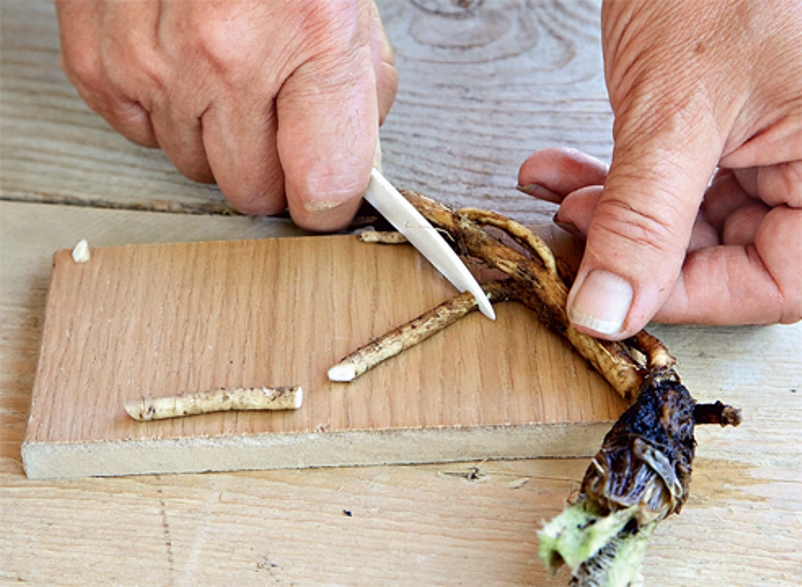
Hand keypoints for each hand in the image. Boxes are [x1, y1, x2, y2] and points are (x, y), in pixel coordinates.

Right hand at [55, 0, 397, 230]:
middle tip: (279, 129)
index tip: (327, 199)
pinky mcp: (100, 61)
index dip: (329, 204)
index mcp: (307, 35)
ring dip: (217, 139)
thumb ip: (359, 93)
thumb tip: (353, 163)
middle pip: (252, 191)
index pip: (323, 187)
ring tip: (228, 79)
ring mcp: (151, 62)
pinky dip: (165, 115)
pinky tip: (183, 71)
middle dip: (273, 172)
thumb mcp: (351, 9)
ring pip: (194, 168)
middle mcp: (223, 56)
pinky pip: (141, 135)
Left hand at [518, 0, 801, 338]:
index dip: (690, 296)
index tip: (613, 296)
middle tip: (578, 231)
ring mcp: (781, 143)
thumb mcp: (676, 110)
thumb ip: (644, 222)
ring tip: (560, 190)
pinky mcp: (736, 126)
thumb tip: (609, 312)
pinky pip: (679, 180)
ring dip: (616, 212)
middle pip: (734, 254)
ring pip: (694, 220)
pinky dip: (618, 180)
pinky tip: (565, 169)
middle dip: (637, 246)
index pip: (779, 282)